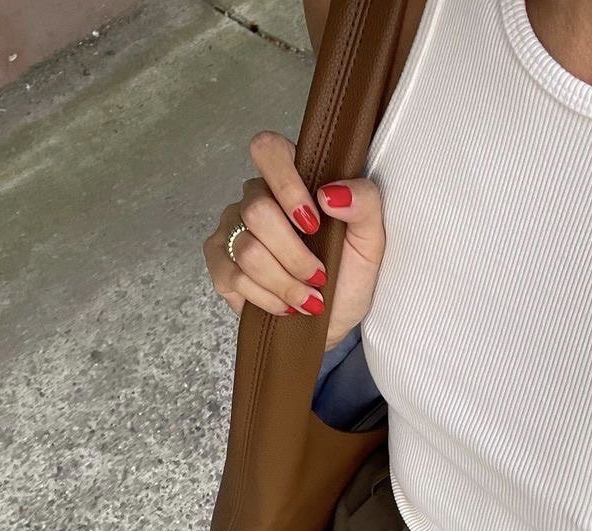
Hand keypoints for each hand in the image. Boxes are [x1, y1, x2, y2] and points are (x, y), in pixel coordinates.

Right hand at [203, 130, 385, 348]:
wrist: (334, 319)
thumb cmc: (350, 275)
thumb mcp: (371, 240)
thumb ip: (364, 203)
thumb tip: (331, 193)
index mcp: (292, 179)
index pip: (269, 150)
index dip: (287, 187)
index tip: (314, 224)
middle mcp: (255, 198)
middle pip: (257, 212)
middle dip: (294, 256)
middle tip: (318, 276)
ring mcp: (232, 230)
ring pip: (247, 251)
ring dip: (285, 283)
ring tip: (307, 297)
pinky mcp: (220, 263)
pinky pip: (235, 278)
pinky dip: (268, 299)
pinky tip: (285, 305)